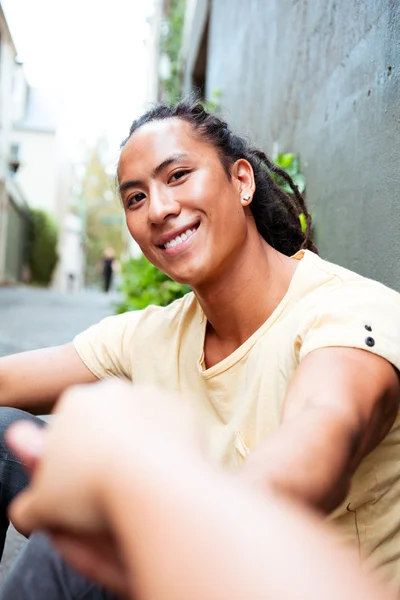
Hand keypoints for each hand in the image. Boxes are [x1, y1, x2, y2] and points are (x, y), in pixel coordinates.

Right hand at [6, 379, 200, 593]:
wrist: (152, 484)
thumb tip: (27, 510)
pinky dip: (167, 442)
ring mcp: (148, 395)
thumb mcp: (43, 506)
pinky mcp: (179, 406)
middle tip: (112, 477)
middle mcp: (112, 390)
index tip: (82, 477)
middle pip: (107, 417)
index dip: (74, 453)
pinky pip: (169, 424)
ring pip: (139, 418)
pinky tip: (165, 467)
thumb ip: (30, 504)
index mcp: (74, 403)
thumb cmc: (91, 492)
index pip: (70, 424)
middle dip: (106, 442)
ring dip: (138, 440)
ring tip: (142, 475)